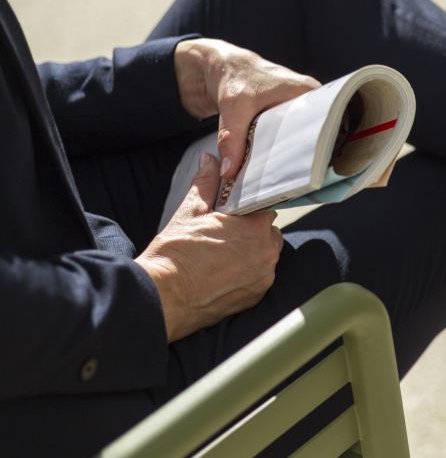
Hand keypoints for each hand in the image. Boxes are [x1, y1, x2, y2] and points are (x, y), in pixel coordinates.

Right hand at [136, 153, 283, 341]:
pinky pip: (259, 279)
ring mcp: (263, 278)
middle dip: (252, 232)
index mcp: (256, 228)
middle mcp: (266, 253)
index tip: (235, 214)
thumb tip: (209, 160)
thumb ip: (206, 183)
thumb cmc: (175, 253)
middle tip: (225, 235)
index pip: (265, 209)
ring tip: (223, 256)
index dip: (249, 210)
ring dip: (252, 254)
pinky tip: (224, 274)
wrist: (163, 296)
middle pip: (269, 234)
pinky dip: (247, 275)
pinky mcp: (255, 297)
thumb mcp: (190, 211)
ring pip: (266, 257)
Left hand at [174, 38, 320, 177]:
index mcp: (308, 92)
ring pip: (300, 137)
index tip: (312, 170)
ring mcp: (300, 108)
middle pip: (313, 133)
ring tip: (286, 178)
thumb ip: (231, 139)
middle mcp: (310, 99)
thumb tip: (230, 172)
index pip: (323, 123)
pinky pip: (289, 136)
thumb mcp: (233, 108)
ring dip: (291, 154)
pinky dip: (281, 149)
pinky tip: (274, 167)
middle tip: (295, 180)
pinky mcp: (288, 116)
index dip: (319, 147)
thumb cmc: (234, 78)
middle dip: (304, 156)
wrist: (223, 67)